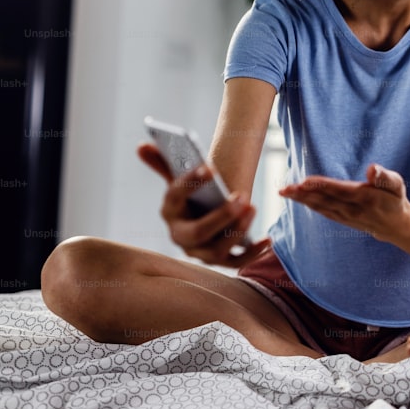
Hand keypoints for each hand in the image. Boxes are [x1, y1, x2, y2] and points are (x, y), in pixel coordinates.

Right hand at [138, 143, 269, 266]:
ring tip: (252, 207)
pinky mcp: (221, 260)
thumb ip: (163, 162)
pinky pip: (237, 262)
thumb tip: (142, 146)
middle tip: (241, 197)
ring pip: (218, 249)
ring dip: (238, 230)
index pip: (175, 196)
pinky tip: (268, 240)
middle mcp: (180, 236)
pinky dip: (253, 253)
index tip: (211, 167)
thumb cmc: (193, 194)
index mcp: (169, 211)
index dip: (191, 182)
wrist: (204, 214)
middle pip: (198, 232)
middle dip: (220, 216)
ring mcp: (200, 252)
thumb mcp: (178, 177)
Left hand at [279, 164, 409, 240]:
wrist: (396, 226)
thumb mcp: (397, 185)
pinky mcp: (342, 219)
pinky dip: (308, 205)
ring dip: (301, 200)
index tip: (304, 181)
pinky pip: (323, 212)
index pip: (339, 190)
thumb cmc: (395, 199)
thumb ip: (384, 176)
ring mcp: (345, 216)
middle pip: (324, 200)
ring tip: (284, 192)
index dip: (322, 186)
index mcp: (365, 198)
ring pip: (320, 207)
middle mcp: (352, 209)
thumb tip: (372, 168)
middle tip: (284, 188)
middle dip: (303, 194)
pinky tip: (297, 199)